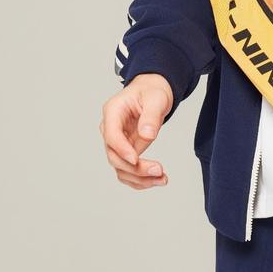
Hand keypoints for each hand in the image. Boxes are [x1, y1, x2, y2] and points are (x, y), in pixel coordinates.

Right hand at [100, 73, 173, 189]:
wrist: (153, 92)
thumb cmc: (152, 91)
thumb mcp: (156, 98)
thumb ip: (151, 116)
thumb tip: (147, 135)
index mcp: (113, 111)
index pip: (111, 135)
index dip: (122, 150)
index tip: (136, 160)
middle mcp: (110, 128)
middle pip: (114, 156)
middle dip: (135, 168)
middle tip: (159, 170)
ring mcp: (116, 142)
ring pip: (120, 168)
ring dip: (139, 178)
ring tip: (162, 179)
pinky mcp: (125, 151)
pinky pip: (128, 170)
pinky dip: (141, 179)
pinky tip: (157, 180)